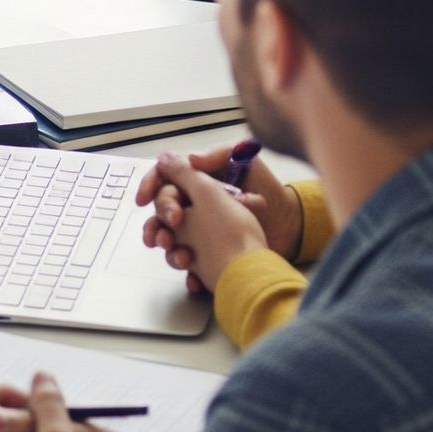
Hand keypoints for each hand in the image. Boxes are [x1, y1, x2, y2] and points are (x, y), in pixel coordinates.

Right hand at [135, 147, 295, 294]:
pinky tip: (194, 274)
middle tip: (173, 227)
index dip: (151, 186)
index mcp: (199, 182)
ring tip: (182, 256)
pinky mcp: (209, 256)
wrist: (289, 228)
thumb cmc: (268, 191)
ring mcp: (202, 232)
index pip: (165, 180)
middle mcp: (197, 206)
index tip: (143, 198)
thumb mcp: (240, 163)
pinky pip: (189, 265)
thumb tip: (181, 157)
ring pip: (170, 241)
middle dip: (159, 221)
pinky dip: (188, 272)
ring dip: (169, 248)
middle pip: (162, 211)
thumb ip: (211, 157)